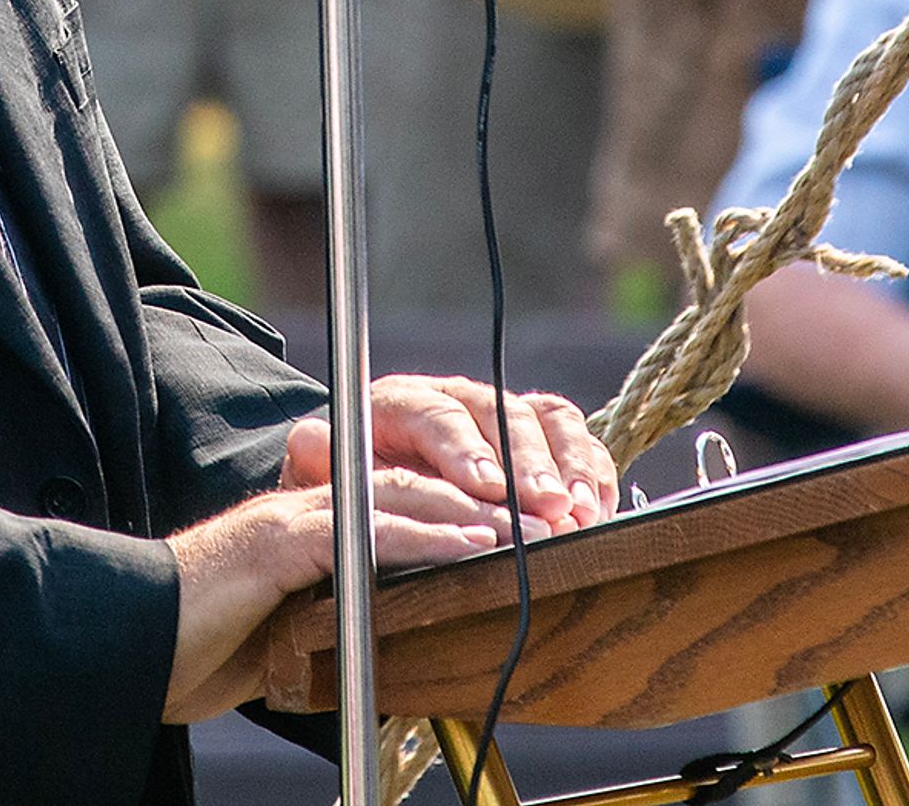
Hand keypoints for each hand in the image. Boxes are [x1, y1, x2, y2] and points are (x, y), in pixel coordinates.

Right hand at [159, 469, 518, 722]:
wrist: (130, 646)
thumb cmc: (195, 648)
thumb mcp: (281, 635)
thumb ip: (330, 621)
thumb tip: (388, 650)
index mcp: (305, 530)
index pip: (398, 503)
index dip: (460, 509)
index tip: (518, 528)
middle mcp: (303, 512)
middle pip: (411, 489)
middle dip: (484, 501)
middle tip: (549, 519)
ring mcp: (291, 522)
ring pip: (399, 499)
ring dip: (473, 513)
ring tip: (530, 528)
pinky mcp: (278, 544)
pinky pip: (366, 533)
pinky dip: (426, 538)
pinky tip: (471, 547)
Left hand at [285, 373, 619, 540]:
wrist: (371, 471)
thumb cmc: (350, 478)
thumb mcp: (324, 471)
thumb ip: (320, 457)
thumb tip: (312, 440)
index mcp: (403, 401)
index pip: (438, 414)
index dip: (465, 449)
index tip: (487, 486)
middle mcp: (459, 397)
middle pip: (503, 414)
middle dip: (527, 463)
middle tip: (546, 506)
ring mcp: (503, 413)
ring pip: (547, 420)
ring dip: (568, 465)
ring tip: (578, 511)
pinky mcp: (539, 437)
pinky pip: (577, 439)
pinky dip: (592, 471)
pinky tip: (596, 508)